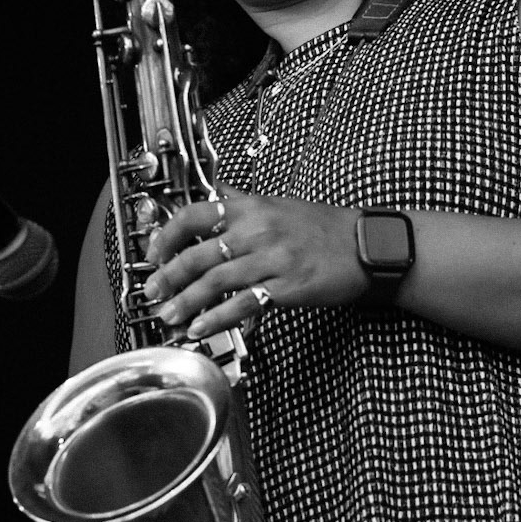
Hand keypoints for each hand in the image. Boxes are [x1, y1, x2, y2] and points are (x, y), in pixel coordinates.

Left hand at [144, 190, 366, 339]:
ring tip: (170, 317)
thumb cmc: (325, 228)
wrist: (367, 246)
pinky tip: (202, 328)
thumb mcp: (280, 204)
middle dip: (168, 277)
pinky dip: (217, 318)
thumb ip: (244, 202)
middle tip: (153, 292)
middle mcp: (258, 230)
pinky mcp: (286, 287)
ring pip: (215, 281)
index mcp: (252, 208)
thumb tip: (218, 193)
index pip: (195, 215)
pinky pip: (243, 303)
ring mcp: (272, 259)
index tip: (154, 254)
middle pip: (198, 254)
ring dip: (186, 302)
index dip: (167, 236)